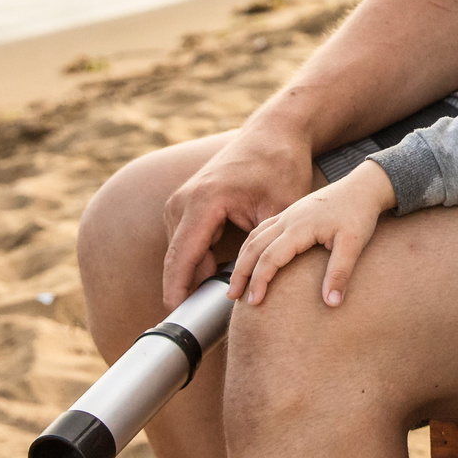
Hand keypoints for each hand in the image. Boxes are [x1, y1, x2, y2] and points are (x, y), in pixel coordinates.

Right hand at [159, 124, 324, 308]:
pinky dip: (202, 261)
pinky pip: (188, 242)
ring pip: (183, 254)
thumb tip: (262, 287)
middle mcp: (183, 201)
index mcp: (203, 201)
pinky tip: (222, 277)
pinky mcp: (186, 204)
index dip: (177, 291)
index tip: (176, 321)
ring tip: (220, 301)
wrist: (274, 133)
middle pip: (180, 260)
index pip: (182, 257)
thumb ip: (268, 248)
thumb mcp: (282, 209)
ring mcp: (181, 201)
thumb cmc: (281, 167)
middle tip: (203, 324)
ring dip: (198, 276)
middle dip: (189, 291)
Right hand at [230, 161, 397, 307]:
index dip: (259, 280)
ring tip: (236, 282)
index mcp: (300, 226)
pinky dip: (251, 245)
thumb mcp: (355, 244)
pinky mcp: (290, 212)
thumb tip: (331, 304)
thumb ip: (340, 273)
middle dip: (241, 272)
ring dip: (242, 259)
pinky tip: (250, 258)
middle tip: (232, 296)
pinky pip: (262, 229)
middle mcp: (288, 218)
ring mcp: (287, 213)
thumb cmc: (360, 214)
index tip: (254, 302)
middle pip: (254, 246)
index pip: (270, 256)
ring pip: (254, 236)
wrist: (364, 187)